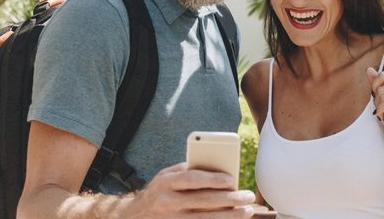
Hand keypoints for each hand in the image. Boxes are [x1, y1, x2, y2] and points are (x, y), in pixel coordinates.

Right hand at [134, 163, 255, 217]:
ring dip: (229, 216)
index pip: (193, 180)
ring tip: (247, 211)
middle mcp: (167, 202)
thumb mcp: (166, 176)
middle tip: (248, 197)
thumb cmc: (158, 191)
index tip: (233, 180)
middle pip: (204, 201)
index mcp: (166, 183)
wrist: (134, 216)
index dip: (214, 180)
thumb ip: (187, 171)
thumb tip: (218, 170)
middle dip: (230, 199)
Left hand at [368, 67, 383, 148]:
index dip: (374, 86)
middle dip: (377, 100)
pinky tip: (383, 115)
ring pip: (383, 96)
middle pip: (381, 88)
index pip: (382, 75)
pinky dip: (382, 110)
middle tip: (381, 109)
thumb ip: (377, 84)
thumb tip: (368, 69)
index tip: (376, 97)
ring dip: (379, 107)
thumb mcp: (383, 98)